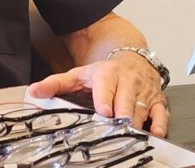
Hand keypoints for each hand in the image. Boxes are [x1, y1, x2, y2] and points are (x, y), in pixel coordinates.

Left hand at [27, 58, 169, 136]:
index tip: (104, 112)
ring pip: (141, 109)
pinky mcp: (156, 100)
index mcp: (107, 74)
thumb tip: (34, 90)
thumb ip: (56, 83)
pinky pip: (161, 113)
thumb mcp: (78, 74)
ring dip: (136, 124)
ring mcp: (143, 91)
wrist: (131, 58)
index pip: (106, 86)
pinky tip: (155, 133)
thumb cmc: (104, 72)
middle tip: (115, 130)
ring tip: (130, 137)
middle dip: (120, 116)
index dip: (105, 99)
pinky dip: (159, 124)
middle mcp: (127, 81)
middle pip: (125, 101)